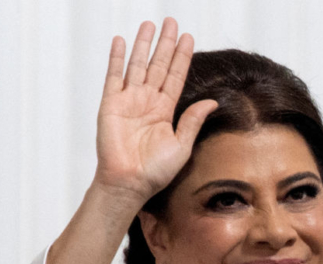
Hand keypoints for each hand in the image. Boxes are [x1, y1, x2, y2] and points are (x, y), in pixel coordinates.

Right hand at [94, 18, 216, 203]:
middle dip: (165, 44)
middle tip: (172, 22)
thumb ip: (193, 121)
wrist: (130, 183)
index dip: (181, 57)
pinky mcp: (111, 104)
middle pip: (158, 65)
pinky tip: (122, 41)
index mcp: (165, 111)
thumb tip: (212, 101)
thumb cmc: (155, 172)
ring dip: (143, 45)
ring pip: (138, 66)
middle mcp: (147, 102)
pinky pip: (114, 76)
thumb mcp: (182, 145)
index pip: (175, 77)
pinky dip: (117, 58)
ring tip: (149, 25)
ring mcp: (129, 101)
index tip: (189, 37)